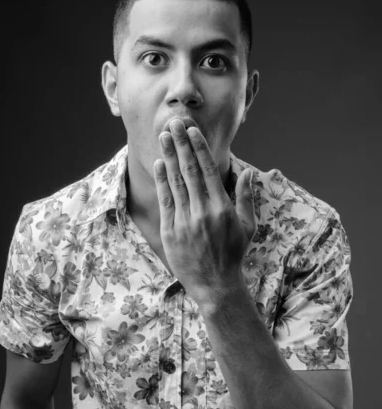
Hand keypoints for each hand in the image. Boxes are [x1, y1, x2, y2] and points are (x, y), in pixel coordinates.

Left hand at [153, 118, 254, 308]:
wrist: (215, 285)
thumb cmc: (233, 255)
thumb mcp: (247, 227)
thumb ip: (245, 198)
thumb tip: (247, 173)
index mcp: (222, 208)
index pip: (209, 170)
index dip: (199, 147)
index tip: (192, 131)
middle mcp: (203, 211)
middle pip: (190, 170)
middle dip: (180, 144)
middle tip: (173, 123)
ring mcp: (184, 221)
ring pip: (175, 181)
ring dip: (169, 156)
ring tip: (163, 136)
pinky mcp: (170, 231)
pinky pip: (165, 200)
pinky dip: (162, 181)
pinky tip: (159, 164)